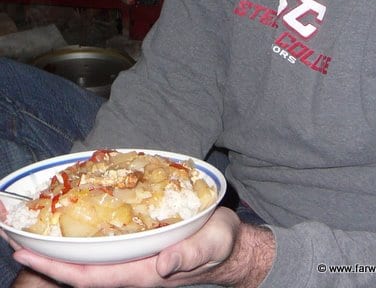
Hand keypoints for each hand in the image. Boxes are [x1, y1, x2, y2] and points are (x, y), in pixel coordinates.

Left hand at [10, 207, 240, 287]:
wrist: (228, 246)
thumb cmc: (220, 244)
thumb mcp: (211, 245)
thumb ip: (190, 255)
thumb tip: (164, 264)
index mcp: (145, 272)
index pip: (93, 275)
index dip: (58, 268)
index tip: (29, 256)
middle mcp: (133, 268)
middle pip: (81, 270)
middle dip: (47, 260)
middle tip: (15, 242)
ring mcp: (133, 258)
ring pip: (89, 260)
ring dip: (60, 251)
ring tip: (32, 235)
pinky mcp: (139, 246)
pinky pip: (103, 247)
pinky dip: (82, 240)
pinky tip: (71, 226)